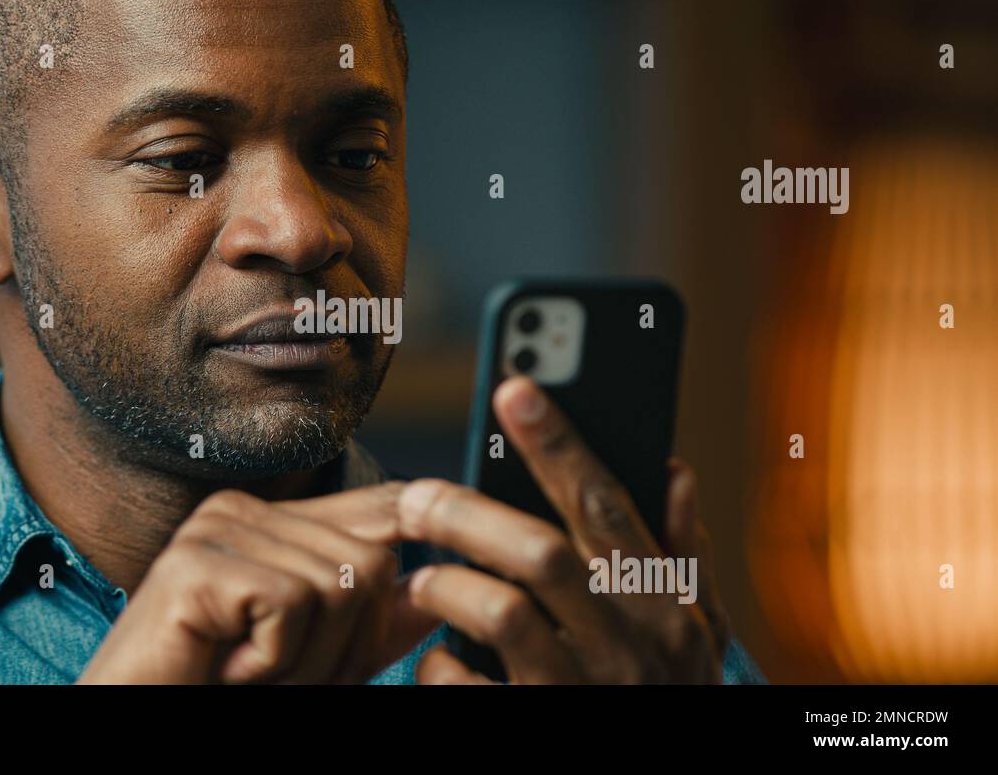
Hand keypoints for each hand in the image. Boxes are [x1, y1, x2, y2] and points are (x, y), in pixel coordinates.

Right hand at [77, 482, 439, 683]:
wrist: (136, 721)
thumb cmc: (216, 695)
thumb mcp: (312, 662)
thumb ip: (368, 627)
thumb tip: (437, 593)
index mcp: (269, 522)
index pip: (376, 506)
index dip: (419, 535)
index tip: (444, 580)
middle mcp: (240, 510)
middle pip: (374, 560)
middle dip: (349, 646)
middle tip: (283, 677)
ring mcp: (213, 530)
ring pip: (342, 585)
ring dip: (309, 662)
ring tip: (249, 675)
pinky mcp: (193, 564)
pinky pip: (291, 604)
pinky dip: (272, 662)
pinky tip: (223, 669)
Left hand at [398, 376, 731, 683]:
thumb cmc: (668, 698)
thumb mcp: (699, 635)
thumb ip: (685, 553)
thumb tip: (674, 467)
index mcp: (664, 607)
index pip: (607, 506)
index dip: (559, 442)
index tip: (513, 387)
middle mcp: (627, 646)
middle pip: (538, 553)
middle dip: (468, 512)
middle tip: (416, 497)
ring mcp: (578, 692)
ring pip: (497, 612)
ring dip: (444, 584)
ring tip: (420, 576)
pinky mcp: (530, 728)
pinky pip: (462, 684)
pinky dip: (436, 663)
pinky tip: (436, 655)